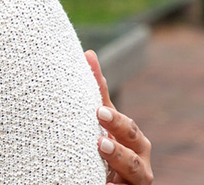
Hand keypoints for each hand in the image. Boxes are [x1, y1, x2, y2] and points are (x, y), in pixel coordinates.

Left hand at [86, 50, 153, 183]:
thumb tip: (88, 54)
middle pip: (133, 143)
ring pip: (135, 170)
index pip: (121, 119)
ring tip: (102, 149)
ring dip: (120, 159)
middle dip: (118, 132)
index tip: (97, 110)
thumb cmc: (107, 149)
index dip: (112, 114)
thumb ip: (97, 95)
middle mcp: (138, 156)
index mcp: (129, 137)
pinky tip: (106, 184)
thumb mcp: (101, 124)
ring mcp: (136, 178)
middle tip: (99, 126)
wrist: (111, 183)